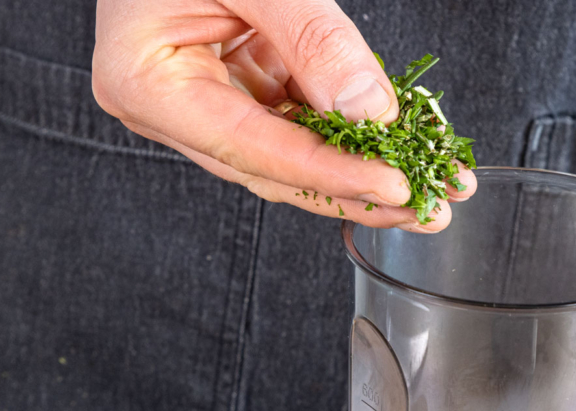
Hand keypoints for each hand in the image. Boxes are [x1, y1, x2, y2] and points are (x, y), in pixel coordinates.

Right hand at [91, 0, 474, 230]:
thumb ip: (310, 37)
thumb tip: (367, 107)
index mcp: (149, 83)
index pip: (255, 150)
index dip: (329, 175)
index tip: (391, 186)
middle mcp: (172, 104)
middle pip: (276, 171)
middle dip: (358, 192)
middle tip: (425, 209)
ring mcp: (204, 96)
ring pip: (293, 153)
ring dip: (362, 167)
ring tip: (427, 180)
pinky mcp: (237, 80)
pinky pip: (298, 116)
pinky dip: (349, 129)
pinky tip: (397, 142)